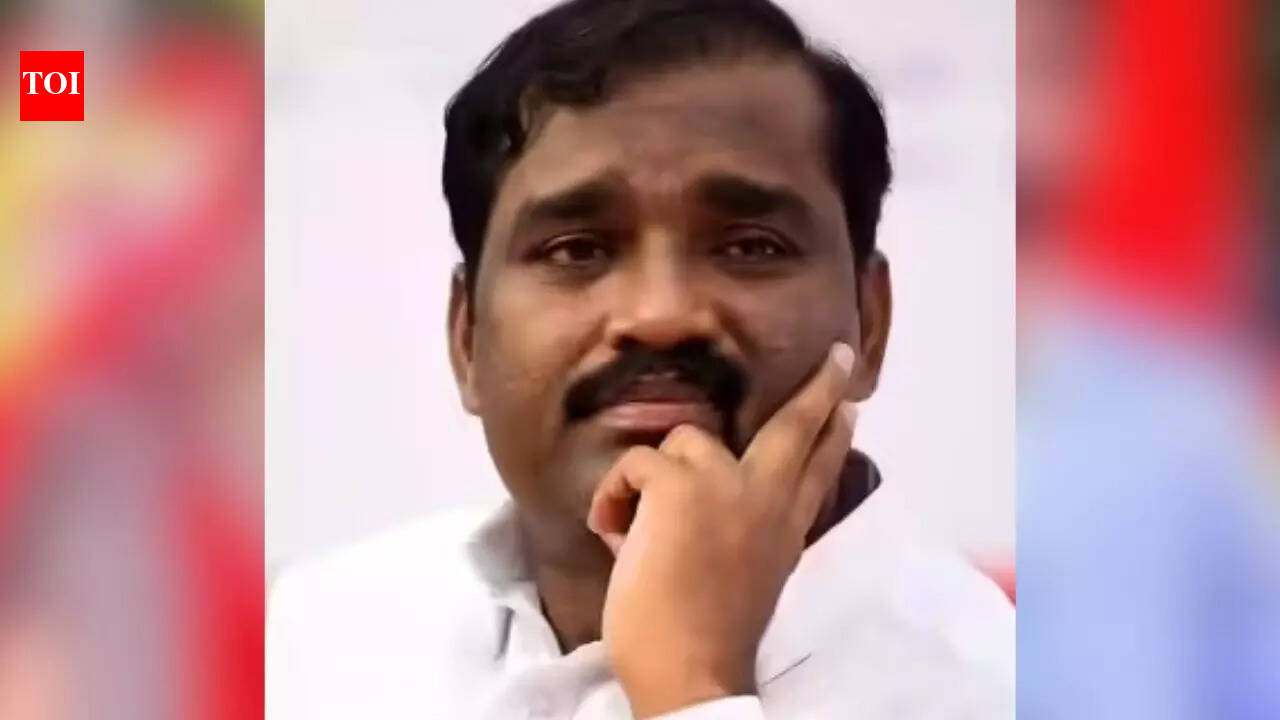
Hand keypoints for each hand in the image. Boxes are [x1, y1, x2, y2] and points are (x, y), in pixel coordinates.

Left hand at [587, 342, 858, 717]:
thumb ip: (744, 532)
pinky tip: (613, 534)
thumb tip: (702, 499)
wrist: (691, 671)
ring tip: (635, 528)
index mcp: (785, 529)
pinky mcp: (679, 486)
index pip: (818, 470)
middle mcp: (766, 499)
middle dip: (820, 389)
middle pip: (796, 428)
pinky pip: (634, 464)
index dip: (833, 436)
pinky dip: (613, 498)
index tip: (850, 407)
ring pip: (684, 441)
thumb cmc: (705, 639)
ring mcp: (724, 486)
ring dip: (654, 478)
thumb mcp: (747, 579)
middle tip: (836, 361)